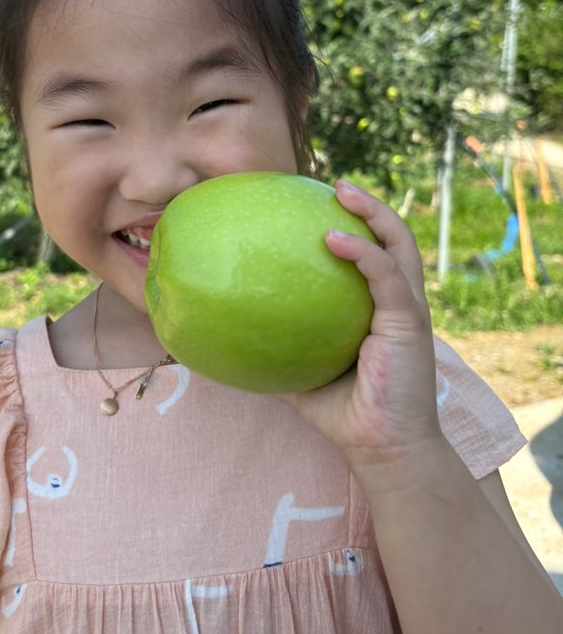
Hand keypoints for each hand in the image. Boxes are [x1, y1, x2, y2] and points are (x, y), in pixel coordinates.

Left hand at [280, 179, 443, 477]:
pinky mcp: (410, 322)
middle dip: (369, 205)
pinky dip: (363, 252)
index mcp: (380, 309)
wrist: (382, 449)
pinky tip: (333, 238)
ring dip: (373, 212)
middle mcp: (399, 302)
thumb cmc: (344, 411)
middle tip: (334, 183)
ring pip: (399, 244)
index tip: (322, 203)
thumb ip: (275, 344)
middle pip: (394, 238)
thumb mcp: (300, 368)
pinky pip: (386, 276)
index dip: (358, 225)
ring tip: (340, 190)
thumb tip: (223, 328)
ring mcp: (408, 309)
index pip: (376, 255)